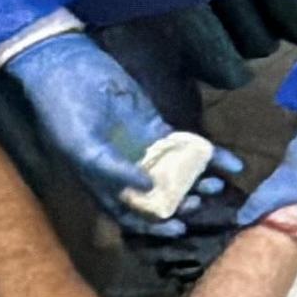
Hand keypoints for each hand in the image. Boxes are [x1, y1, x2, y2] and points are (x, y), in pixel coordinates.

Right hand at [4, 32, 223, 235]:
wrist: (67, 66)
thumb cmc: (64, 111)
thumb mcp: (82, 146)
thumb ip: (113, 170)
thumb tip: (149, 189)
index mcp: (102, 182)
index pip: (131, 214)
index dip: (155, 226)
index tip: (179, 229)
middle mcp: (125, 170)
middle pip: (161, 197)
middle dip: (182, 204)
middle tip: (199, 201)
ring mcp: (144, 149)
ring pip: (177, 174)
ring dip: (199, 182)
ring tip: (216, 185)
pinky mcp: (157, 127)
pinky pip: (188, 147)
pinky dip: (210, 156)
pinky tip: (232, 164)